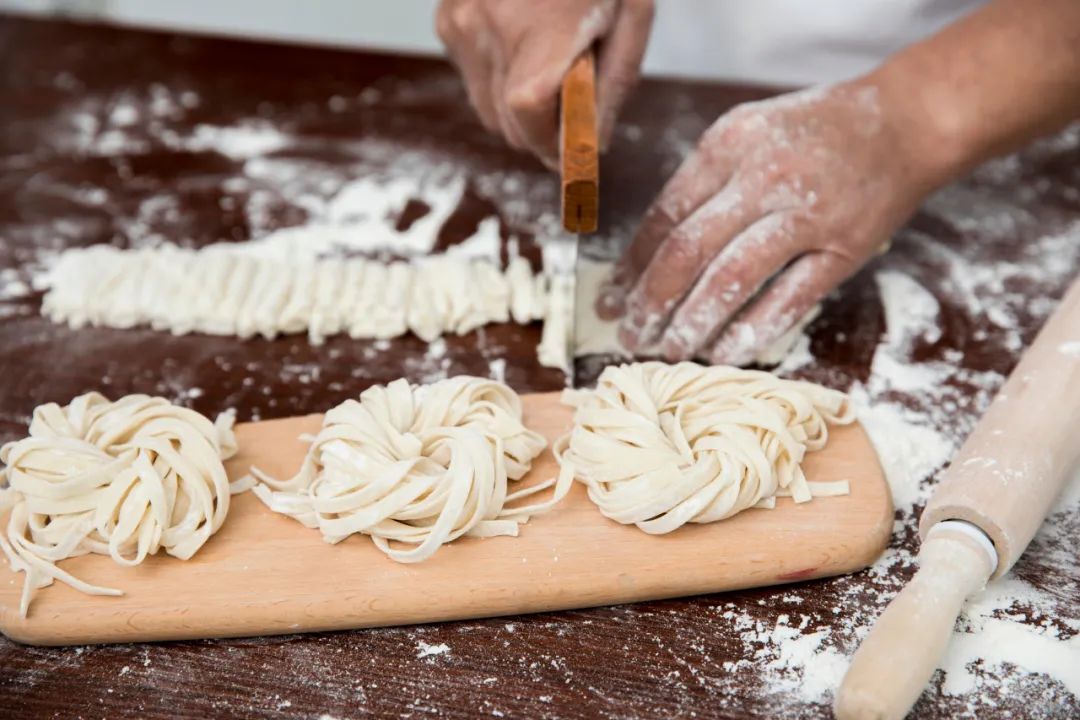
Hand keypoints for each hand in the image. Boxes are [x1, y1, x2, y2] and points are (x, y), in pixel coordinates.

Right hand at [435, 0, 653, 167]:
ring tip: (551, 68)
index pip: (530, 119)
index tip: (576, 156)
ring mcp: (460, 24)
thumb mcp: (630, 12)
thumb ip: (613, 83)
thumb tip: (593, 145)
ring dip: (520, 109)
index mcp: (540, 29)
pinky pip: (473, 78)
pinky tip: (525, 44)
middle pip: (508, 125)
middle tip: (575, 112)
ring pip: (487, 109)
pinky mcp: (446, 18)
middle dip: (544, 133)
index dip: (552, 146)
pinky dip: (499, 79)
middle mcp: (488, 30)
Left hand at [597, 78, 943, 364]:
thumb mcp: (747, 133)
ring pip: (731, 279)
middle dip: (651, 301)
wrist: (905, 121)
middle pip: (687, 251)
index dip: (632, 265)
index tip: (612, 299)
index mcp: (728, 144)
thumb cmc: (814, 132)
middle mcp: (763, 177)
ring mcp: (806, 215)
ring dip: (693, 322)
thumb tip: (648, 255)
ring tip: (670, 350)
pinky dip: (752, 331)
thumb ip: (702, 185)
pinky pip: (788, 300)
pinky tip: (724, 353)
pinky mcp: (843, 248)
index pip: (665, 215)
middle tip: (630, 335)